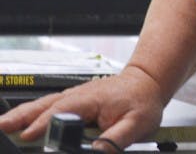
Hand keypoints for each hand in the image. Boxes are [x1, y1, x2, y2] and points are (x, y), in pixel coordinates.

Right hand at [0, 66, 164, 149]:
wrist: (147, 82)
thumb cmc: (142, 100)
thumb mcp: (137, 123)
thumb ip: (116, 139)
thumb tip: (97, 150)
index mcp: (92, 98)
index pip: (63, 110)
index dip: (45, 124)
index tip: (29, 135)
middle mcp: (79, 95)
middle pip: (46, 105)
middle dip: (22, 117)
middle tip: (2, 127)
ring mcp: (75, 97)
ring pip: (44, 105)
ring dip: (22, 114)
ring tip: (4, 125)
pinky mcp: (74, 102)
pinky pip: (49, 106)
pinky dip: (31, 113)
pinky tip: (20, 122)